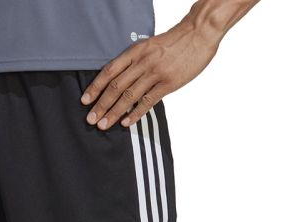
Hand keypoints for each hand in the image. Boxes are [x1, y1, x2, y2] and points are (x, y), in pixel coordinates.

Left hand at [81, 23, 219, 129]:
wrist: (199, 33)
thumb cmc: (174, 42)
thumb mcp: (149, 46)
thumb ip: (135, 62)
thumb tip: (119, 80)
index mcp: (135, 52)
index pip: (109, 71)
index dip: (95, 87)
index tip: (85, 101)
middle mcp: (142, 63)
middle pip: (115, 87)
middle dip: (101, 105)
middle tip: (90, 120)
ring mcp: (155, 73)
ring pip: (129, 97)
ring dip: (114, 113)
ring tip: (103, 125)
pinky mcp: (168, 83)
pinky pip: (148, 101)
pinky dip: (135, 114)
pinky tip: (126, 123)